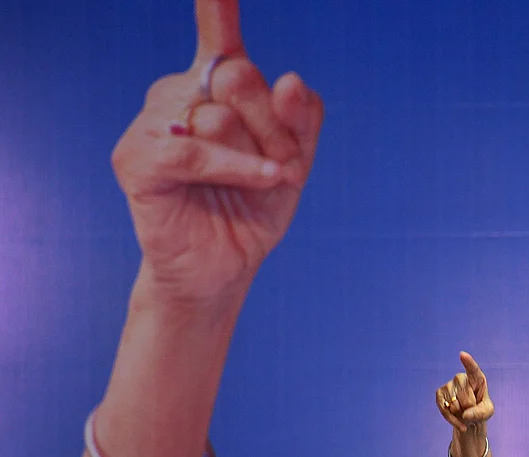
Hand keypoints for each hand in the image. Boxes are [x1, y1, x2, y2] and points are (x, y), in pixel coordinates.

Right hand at [111, 0, 323, 306]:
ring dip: (259, 156)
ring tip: (260, 184)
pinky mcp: (137, 157)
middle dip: (277, 128)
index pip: (219, 35)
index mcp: (218, 87)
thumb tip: (290, 79)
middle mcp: (180, 93)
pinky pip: (197, 149)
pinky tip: (262, 181)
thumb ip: (302, 120)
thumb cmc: (253, 210)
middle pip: (240, 76)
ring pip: (221, 114)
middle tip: (282, 166)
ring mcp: (154, 122)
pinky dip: (238, 168)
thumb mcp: (295, 161)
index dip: (217, 5)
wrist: (224, 269)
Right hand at [436, 352, 494, 431]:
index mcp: (477, 378)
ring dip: (460, 414)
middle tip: (471, 409)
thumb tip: (465, 414)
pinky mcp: (439, 394)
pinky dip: (451, 419)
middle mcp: (461, 378)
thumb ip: (480, 412)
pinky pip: (444, 409)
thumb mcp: (487, 412)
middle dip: (470, 410)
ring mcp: (449, 385)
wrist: (468, 418)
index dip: (468, 362)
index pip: (473, 369)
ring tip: (464, 412)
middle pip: (466, 399)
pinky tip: (458, 421)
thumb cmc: (480, 410)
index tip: (462, 354)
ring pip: (454, 406)